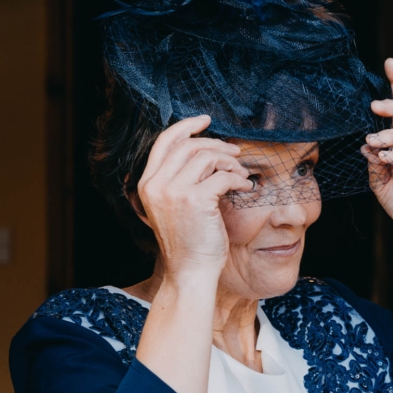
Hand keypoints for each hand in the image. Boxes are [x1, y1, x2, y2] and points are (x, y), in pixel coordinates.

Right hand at [135, 115, 251, 275]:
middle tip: (236, 153)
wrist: (191, 272)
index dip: (186, 126)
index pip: (165, 141)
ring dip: (230, 161)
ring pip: (207, 157)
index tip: (206, 121)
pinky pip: (223, 176)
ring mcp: (174, 192)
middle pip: (189, 145)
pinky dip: (239, 178)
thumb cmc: (189, 241)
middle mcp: (156, 185)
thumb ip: (180, 179)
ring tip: (241, 173)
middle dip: (217, 144)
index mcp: (147, 184)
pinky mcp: (196, 200)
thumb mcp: (175, 206)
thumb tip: (206, 150)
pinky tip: (245, 187)